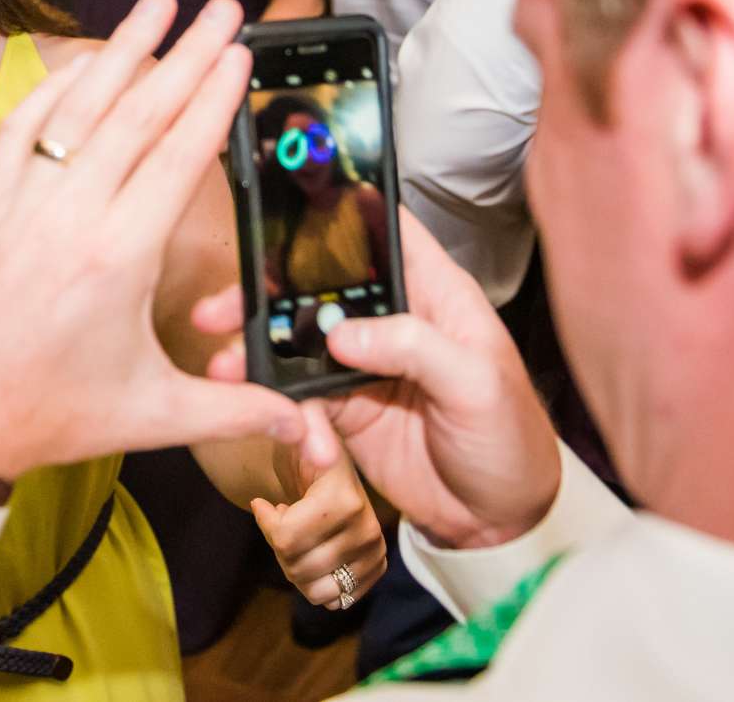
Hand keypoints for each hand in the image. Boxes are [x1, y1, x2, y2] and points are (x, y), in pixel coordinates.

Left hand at [0, 0, 305, 480]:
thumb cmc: (44, 416)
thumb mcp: (149, 417)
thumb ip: (231, 413)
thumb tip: (296, 421)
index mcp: (117, 257)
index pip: (177, 157)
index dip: (212, 99)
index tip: (237, 53)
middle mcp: (70, 215)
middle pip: (138, 115)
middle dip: (186, 54)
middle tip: (220, 8)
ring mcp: (23, 202)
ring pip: (78, 108)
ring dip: (122, 51)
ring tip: (157, 5)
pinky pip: (24, 130)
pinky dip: (54, 90)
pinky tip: (80, 64)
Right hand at [201, 211, 561, 552]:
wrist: (501, 522)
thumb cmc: (511, 439)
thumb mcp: (477, 385)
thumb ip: (414, 347)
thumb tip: (342, 332)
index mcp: (433, 292)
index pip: (384, 231)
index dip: (339, 211)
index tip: (283, 211)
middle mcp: (393, 319)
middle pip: (320, 287)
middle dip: (267, 294)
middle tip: (222, 310)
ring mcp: (364, 364)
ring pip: (297, 344)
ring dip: (261, 360)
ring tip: (229, 377)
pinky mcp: (346, 409)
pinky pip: (301, 402)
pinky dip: (293, 421)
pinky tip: (311, 448)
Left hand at [254, 432, 386, 607]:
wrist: (326, 459)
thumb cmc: (300, 445)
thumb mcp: (292, 426)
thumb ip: (300, 425)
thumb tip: (312, 460)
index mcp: (344, 498)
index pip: (286, 539)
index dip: (267, 524)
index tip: (266, 503)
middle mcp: (368, 528)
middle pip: (298, 568)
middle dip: (280, 547)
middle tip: (283, 521)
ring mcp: (375, 551)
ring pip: (315, 590)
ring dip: (297, 567)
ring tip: (298, 536)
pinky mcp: (377, 567)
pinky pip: (337, 599)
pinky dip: (317, 582)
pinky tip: (314, 552)